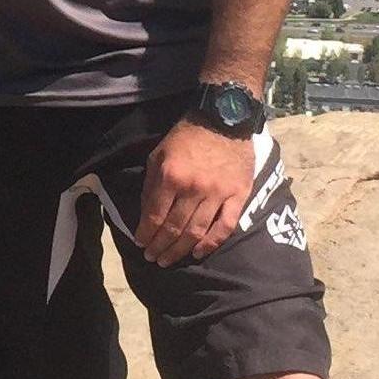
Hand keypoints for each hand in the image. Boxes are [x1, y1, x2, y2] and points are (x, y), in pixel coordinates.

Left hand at [136, 116, 258, 266]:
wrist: (224, 118)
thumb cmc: (187, 136)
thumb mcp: (159, 154)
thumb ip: (151, 184)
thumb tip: (145, 215)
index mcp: (171, 176)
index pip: (154, 216)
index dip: (145, 234)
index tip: (141, 244)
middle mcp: (193, 188)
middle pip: (174, 228)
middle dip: (159, 247)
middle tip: (152, 259)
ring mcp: (217, 193)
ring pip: (196, 232)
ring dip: (180, 251)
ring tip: (168, 260)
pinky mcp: (238, 196)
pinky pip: (225, 227)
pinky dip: (211, 244)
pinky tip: (198, 253)